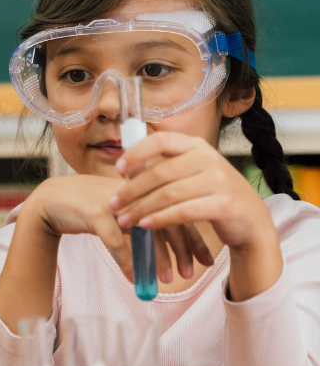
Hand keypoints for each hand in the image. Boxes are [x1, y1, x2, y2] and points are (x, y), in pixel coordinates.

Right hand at [25, 174, 203, 281]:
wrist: (51, 199)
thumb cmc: (89, 207)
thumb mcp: (122, 211)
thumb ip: (144, 221)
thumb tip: (170, 246)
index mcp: (144, 188)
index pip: (180, 212)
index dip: (195, 238)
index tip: (206, 259)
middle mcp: (134, 192)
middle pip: (169, 221)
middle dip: (183, 251)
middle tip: (190, 274)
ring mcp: (115, 202)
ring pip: (146, 233)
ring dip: (158, 260)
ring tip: (166, 280)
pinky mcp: (95, 213)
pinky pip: (117, 242)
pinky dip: (127, 262)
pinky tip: (133, 278)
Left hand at [112, 131, 276, 252]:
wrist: (251, 221)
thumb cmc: (213, 196)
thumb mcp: (194, 174)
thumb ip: (167, 168)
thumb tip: (126, 169)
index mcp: (198, 146)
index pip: (161, 140)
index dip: (136, 153)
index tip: (118, 169)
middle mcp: (209, 159)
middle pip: (160, 172)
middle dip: (131, 190)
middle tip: (113, 204)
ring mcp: (218, 181)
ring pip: (168, 194)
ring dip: (141, 208)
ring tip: (124, 220)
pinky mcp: (223, 205)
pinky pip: (182, 212)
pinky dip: (160, 219)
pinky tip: (145, 225)